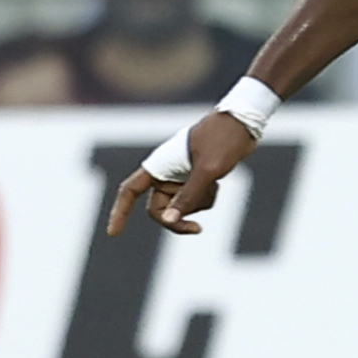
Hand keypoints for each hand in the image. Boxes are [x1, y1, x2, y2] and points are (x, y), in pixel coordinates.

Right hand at [107, 110, 259, 236]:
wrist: (243, 124)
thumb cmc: (223, 141)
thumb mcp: (207, 171)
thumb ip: (188, 197)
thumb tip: (169, 220)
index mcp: (158, 166)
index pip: (130, 192)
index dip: (120, 212)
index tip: (113, 233)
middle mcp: (165, 173)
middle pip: (159, 208)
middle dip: (176, 219)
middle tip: (196, 229)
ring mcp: (181, 177)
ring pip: (181, 206)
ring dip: (198, 203)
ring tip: (214, 183)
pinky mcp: (196, 178)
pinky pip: (197, 200)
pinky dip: (207, 196)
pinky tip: (218, 181)